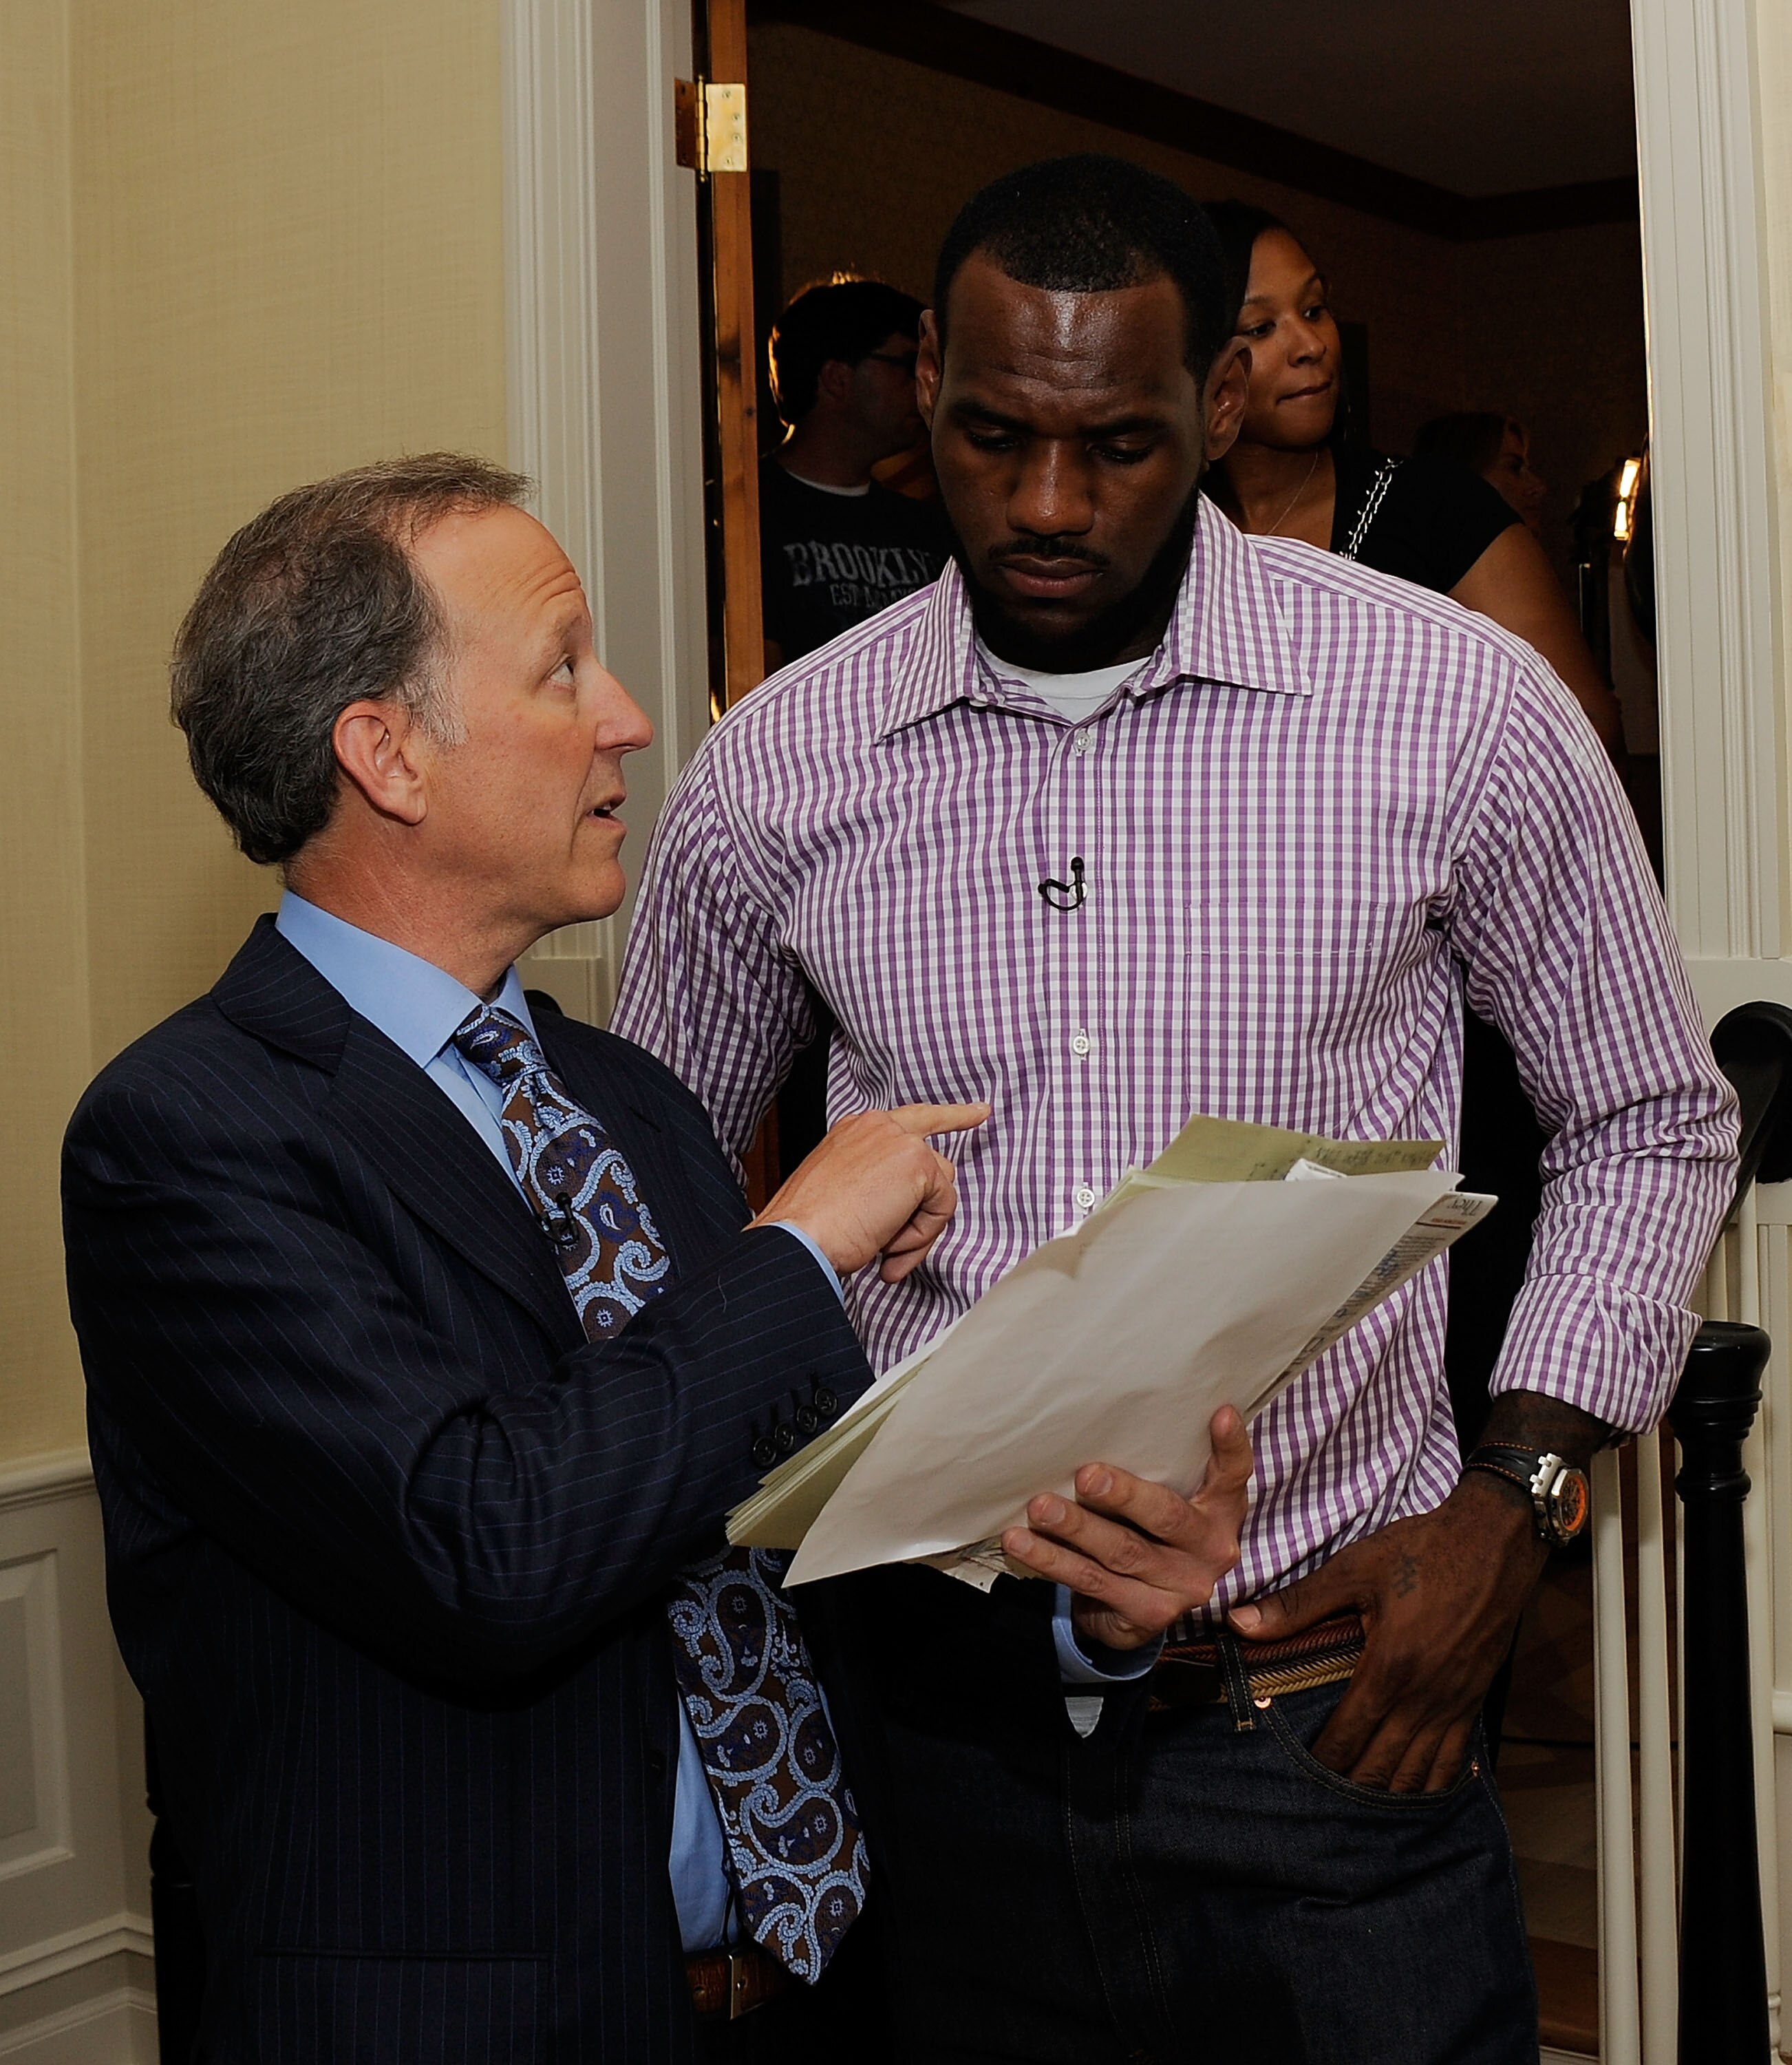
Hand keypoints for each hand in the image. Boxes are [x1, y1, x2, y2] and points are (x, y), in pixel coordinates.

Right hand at [750, 1103, 989, 1282]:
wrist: (799, 1238)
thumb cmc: (810, 1226)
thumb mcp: (843, 1192)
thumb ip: (877, 1183)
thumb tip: (905, 1205)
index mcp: (855, 1131)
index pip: (909, 1119)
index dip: (947, 1116)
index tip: (975, 1111)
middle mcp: (878, 1126)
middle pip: (935, 1144)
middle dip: (946, 1161)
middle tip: (979, 1117)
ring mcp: (900, 1142)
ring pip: (940, 1187)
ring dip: (919, 1226)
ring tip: (886, 1246)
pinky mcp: (918, 1164)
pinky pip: (942, 1209)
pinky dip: (920, 1236)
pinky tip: (889, 1244)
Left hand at [1000, 1408, 1253, 1650]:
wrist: (1140, 1610)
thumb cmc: (1148, 1534)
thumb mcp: (1165, 1503)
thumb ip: (1157, 1471)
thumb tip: (1098, 1418)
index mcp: (1220, 1512)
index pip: (1232, 1475)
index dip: (1231, 1445)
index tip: (1220, 1413)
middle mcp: (1210, 1550)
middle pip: (1167, 1516)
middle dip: (1124, 1494)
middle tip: (1086, 1475)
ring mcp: (1182, 1587)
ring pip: (1122, 1551)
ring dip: (1076, 1528)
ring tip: (1040, 1508)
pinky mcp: (1148, 1614)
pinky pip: (1092, 1581)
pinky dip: (1053, 1560)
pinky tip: (1022, 1543)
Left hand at [1229, 1470, 1546, 1791]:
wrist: (1495, 1543)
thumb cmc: (1422, 1551)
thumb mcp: (1354, 1569)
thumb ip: (1297, 1604)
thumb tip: (1239, 1622)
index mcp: (1390, 1668)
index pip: (1349, 1735)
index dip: (1323, 1762)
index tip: (1298, 1780)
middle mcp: (1424, 1697)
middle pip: (1384, 1767)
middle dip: (1352, 1788)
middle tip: (1321, 1805)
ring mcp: (1454, 1702)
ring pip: (1421, 1772)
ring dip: (1391, 1794)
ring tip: (1361, 1811)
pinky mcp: (1475, 1698)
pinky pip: (1455, 1758)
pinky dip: (1433, 1782)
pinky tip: (1417, 1794)